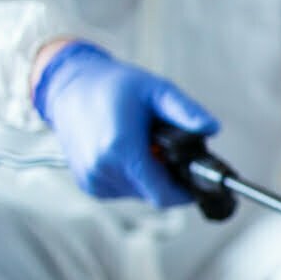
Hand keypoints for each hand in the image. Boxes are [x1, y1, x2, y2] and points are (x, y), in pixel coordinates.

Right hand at [32, 41, 218, 206]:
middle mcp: (102, 169)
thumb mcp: (156, 90)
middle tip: (166, 150)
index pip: (164, 194)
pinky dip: (132, 176)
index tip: (197, 180)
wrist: (68, 87)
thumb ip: (185, 111)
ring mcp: (93, 179)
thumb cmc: (114, 86)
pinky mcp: (88, 184)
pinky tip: (127, 151)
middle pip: (154, 193)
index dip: (186, 191)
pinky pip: (123, 189)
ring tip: (143, 145)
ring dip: (149, 176)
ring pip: (139, 193)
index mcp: (120, 149)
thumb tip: (212, 128)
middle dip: (168, 177)